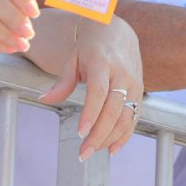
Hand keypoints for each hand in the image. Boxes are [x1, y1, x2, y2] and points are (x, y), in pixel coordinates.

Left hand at [38, 16, 143, 159]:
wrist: (117, 32)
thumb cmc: (92, 47)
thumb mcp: (73, 58)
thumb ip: (62, 82)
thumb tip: (45, 99)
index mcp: (103, 63)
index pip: (98, 92)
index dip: (91, 114)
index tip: (81, 133)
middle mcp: (122, 74)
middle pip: (113, 109)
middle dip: (99, 134)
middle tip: (83, 153)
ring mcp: (134, 83)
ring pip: (126, 116)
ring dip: (110, 138)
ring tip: (93, 151)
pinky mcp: (140, 91)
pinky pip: (134, 117)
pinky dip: (125, 135)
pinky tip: (112, 149)